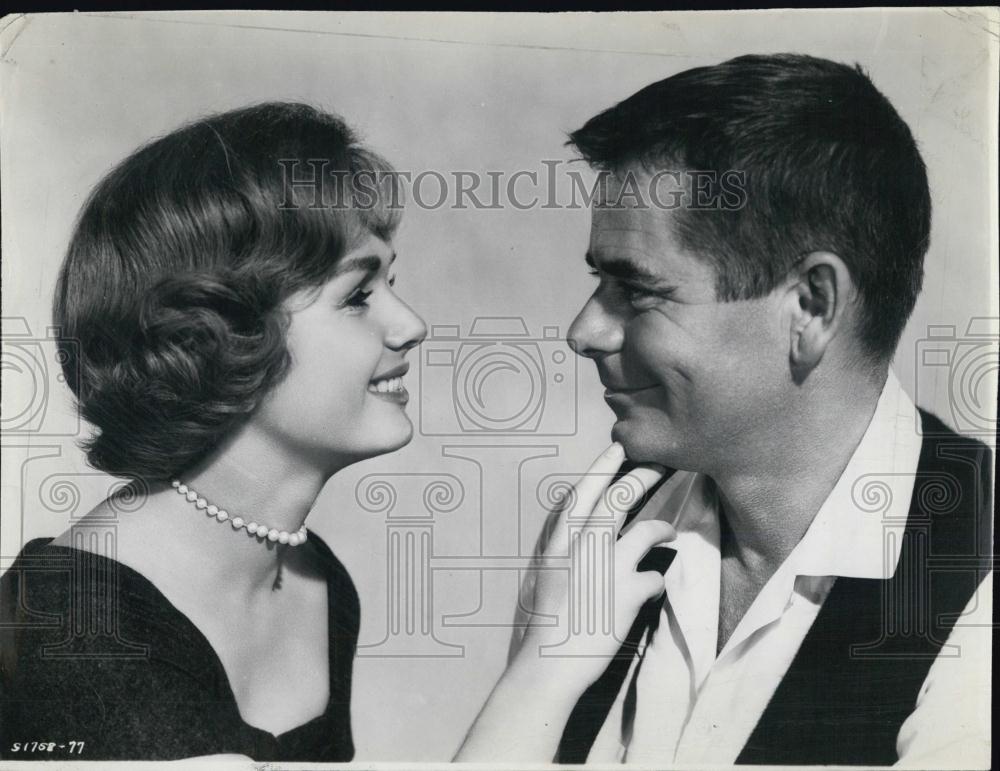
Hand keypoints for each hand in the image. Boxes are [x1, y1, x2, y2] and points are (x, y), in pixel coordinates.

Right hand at [454, 442, 674, 761]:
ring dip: (661, 526)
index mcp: (558, 543)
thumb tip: (580, 536)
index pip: (582, 494)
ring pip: (644, 530)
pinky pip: (654, 576)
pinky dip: (657, 580)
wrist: (547, 665)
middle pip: (618, 500)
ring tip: (671, 526)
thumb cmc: (543, 625)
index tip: (618, 448)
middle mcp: (581, 548)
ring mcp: (606, 568)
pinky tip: (654, 587)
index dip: (602, 468)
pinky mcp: (627, 593)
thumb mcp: (545, 577)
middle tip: (663, 462)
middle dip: (643, 476)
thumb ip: (563, 553)